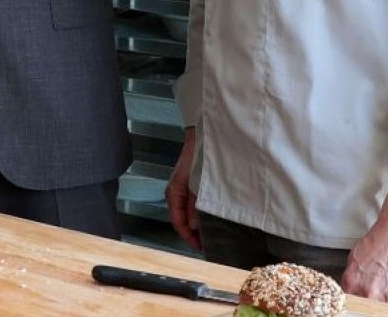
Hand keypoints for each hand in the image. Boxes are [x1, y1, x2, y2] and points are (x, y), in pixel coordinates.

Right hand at [167, 127, 201, 249]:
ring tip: (214, 233)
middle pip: (182, 220)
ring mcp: (182, 189)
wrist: (202, 137)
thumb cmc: (198, 158)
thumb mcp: (198, 185)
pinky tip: (212, 216)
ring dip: (198, 224)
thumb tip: (194, 227)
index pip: (178, 223)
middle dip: (195, 234)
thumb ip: (195, 206)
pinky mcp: (190, 185)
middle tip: (211, 244)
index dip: (190, 238)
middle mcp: (175, 193)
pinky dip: (200, 214)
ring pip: (187, 213)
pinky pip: (192, 205)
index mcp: (173, 194)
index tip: (203, 248)